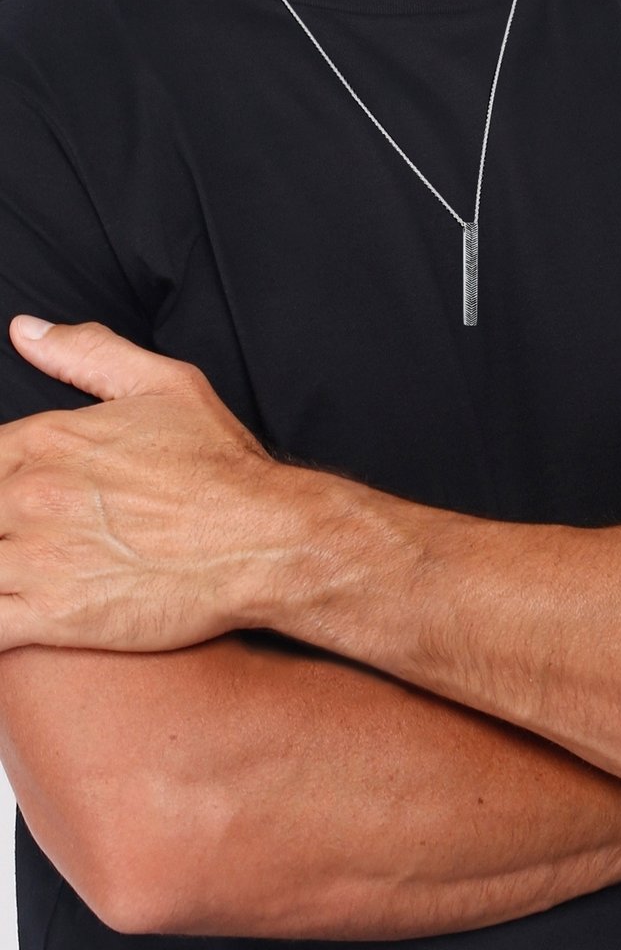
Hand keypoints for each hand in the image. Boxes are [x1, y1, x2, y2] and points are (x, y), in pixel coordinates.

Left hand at [0, 316, 283, 651]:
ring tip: (15, 572)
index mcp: (46, 441)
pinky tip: (9, 615)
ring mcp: (37, 558)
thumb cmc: (223, 468)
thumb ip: (89, 353)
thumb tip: (25, 332)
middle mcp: (30, 494)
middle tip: (19, 536)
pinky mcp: (55, 617)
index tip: (14, 505)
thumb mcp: (166, 386)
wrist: (266, 542)